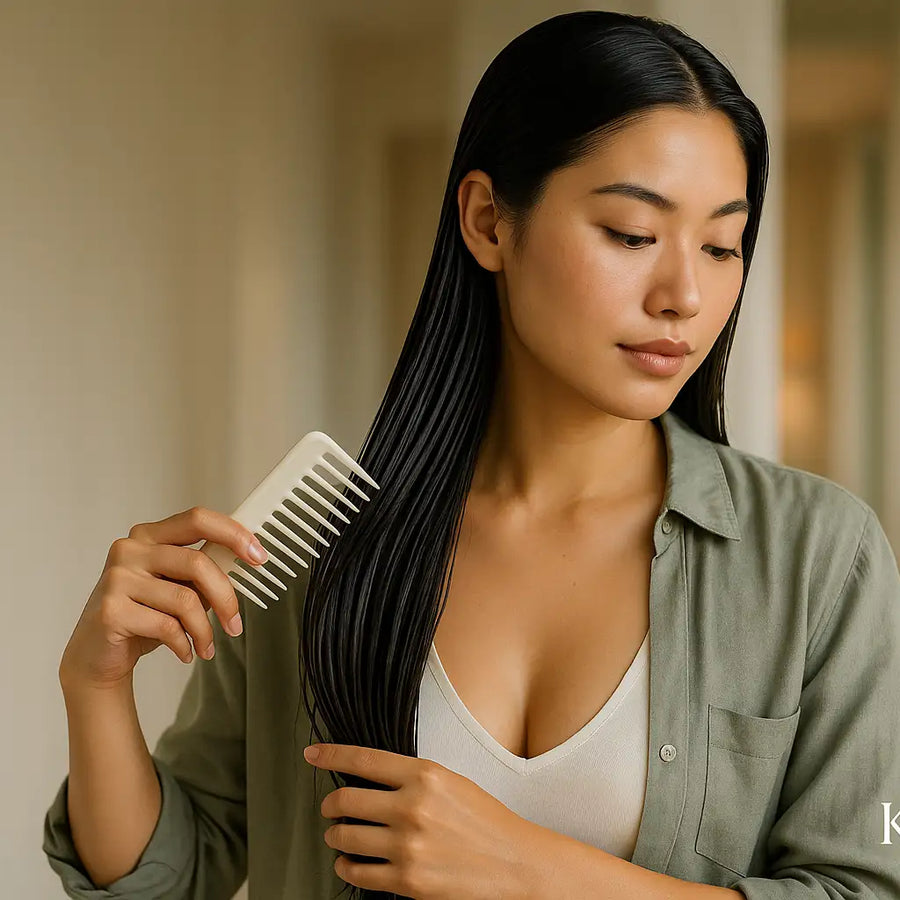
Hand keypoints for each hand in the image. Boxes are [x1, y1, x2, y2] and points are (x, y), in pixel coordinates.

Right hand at [58, 506, 266, 689]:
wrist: (97, 654)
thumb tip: (246, 563)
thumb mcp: (177, 587)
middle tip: (236, 625)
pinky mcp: (111, 609)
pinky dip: (184, 644)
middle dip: (226, 598)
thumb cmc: (143, 615)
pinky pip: (166, 626)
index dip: (233, 533)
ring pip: (185, 600)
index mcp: (149, 536)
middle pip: (197, 563)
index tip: (258, 555)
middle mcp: (130, 549)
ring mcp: (117, 578)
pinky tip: (185, 652)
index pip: (197, 519)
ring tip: (206, 646)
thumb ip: (203, 572)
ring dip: (205, 630)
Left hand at [305, 742, 537, 899]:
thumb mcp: (450, 783)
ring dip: (336, 836)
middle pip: (346, 800)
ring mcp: (408, 846)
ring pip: (346, 837)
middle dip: (330, 804)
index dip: (331, 755)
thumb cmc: (485, 821)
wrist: (515, 863)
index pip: (364, 760)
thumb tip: (369, 779)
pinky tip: (349, 863)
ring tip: (339, 835)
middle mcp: (412, 808)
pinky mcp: (407, 881)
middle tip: (330, 807)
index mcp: (425, 775)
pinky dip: (346, 867)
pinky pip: (357, 873)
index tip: (313, 753)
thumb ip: (411, 779)